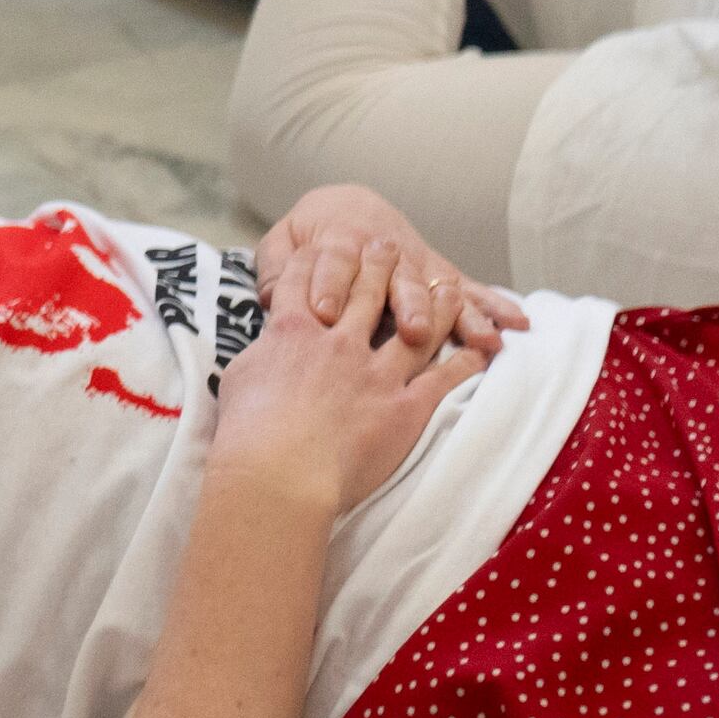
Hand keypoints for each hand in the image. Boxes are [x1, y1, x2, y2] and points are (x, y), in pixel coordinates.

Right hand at [208, 238, 479, 520]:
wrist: (279, 473)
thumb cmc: (248, 432)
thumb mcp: (240, 377)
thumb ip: (262, 353)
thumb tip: (267, 347)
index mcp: (293, 332)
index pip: (307, 280)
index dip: (318, 258)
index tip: (328, 245)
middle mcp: (338, 341)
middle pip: (364, 288)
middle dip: (378, 261)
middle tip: (390, 243)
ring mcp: (376, 372)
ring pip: (416, 324)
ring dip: (434, 302)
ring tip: (446, 287)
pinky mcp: (405, 406)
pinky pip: (444, 377)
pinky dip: (465, 361)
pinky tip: (479, 350)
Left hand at [253, 186, 523, 359]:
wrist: (349, 207)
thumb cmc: (309, 236)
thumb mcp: (283, 243)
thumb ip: (276, 269)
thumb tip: (271, 298)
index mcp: (339, 241)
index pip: (333, 261)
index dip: (329, 285)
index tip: (325, 313)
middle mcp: (385, 251)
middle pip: (396, 278)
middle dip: (404, 303)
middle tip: (410, 330)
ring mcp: (416, 263)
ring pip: (437, 288)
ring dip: (457, 314)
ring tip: (480, 339)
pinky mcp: (438, 274)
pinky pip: (468, 291)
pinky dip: (492, 305)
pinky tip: (515, 322)